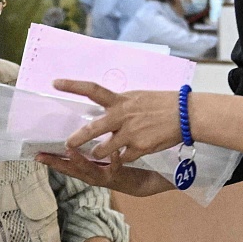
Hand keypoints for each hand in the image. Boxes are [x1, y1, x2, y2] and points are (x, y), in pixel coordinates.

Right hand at [37, 148, 176, 195]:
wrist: (146, 180)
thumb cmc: (123, 163)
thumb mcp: (105, 154)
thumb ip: (94, 144)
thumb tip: (80, 125)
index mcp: (88, 167)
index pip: (66, 162)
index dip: (51, 158)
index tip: (35, 152)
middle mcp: (94, 174)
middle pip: (71, 169)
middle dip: (56, 162)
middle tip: (41, 155)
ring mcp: (106, 176)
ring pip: (89, 170)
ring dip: (78, 161)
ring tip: (69, 151)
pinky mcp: (122, 176)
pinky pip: (116, 166)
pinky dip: (114, 160)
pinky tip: (112, 151)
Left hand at [53, 81, 182, 164]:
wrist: (187, 115)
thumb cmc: (164, 103)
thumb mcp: (139, 97)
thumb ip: (122, 103)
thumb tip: (108, 105)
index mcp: (121, 100)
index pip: (92, 89)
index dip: (73, 85)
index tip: (54, 83)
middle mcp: (122, 116)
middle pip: (92, 128)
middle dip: (77, 138)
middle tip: (67, 143)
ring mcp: (130, 133)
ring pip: (104, 149)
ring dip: (98, 153)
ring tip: (97, 153)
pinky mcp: (139, 148)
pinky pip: (123, 158)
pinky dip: (122, 158)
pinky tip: (127, 155)